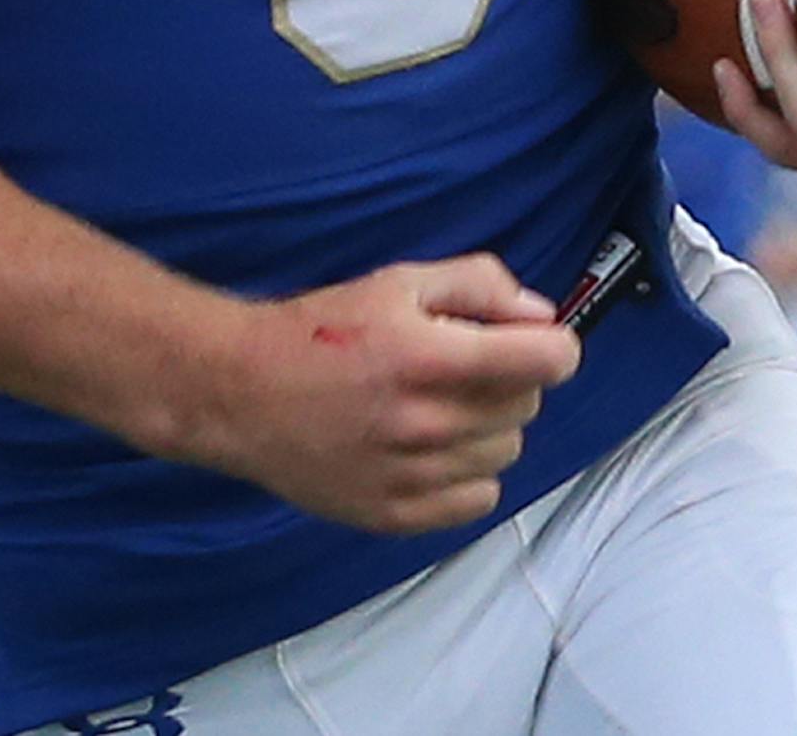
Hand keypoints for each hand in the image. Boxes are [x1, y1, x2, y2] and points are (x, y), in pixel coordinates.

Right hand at [186, 254, 581, 534]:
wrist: (243, 393)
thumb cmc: (321, 329)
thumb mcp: (397, 280)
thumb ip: (476, 285)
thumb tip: (539, 313)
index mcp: (430, 357)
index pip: (547, 360)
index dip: (553, 343)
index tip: (535, 340)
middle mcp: (427, 423)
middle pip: (528, 403)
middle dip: (510, 375)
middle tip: (463, 361)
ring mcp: (413, 477)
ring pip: (507, 451)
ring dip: (489, 424)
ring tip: (441, 403)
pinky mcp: (396, 517)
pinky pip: (478, 499)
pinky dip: (469, 472)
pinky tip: (431, 446)